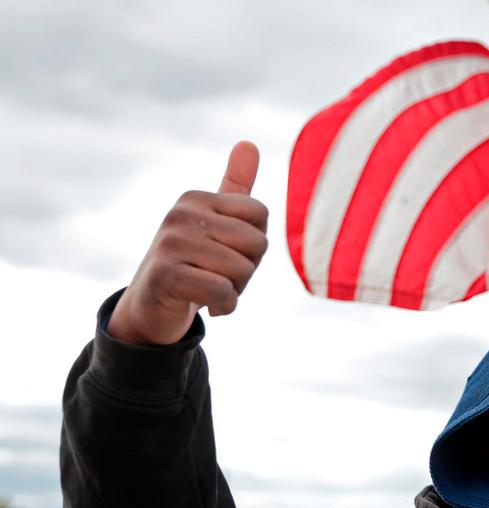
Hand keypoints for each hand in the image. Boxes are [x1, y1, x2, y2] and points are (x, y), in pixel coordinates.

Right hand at [107, 142, 268, 345]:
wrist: (153, 307)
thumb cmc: (194, 263)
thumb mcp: (216, 222)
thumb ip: (234, 187)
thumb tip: (248, 143)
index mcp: (196, 198)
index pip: (260, 214)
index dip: (254, 244)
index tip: (227, 253)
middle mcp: (181, 213)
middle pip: (256, 243)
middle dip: (248, 270)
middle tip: (218, 275)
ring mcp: (170, 242)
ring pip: (242, 270)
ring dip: (235, 290)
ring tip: (209, 289)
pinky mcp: (165, 275)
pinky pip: (222, 290)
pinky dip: (224, 306)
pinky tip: (208, 307)